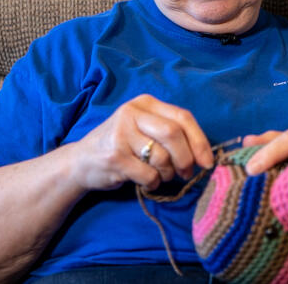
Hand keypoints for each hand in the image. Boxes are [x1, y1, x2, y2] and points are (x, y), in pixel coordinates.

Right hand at [68, 94, 212, 191]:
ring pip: (162, 157)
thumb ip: (171, 133)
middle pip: (173, 134)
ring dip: (168, 174)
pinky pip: (149, 175)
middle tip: (186, 173)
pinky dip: (153, 183)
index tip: (207, 162)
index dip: (200, 141)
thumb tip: (204, 156)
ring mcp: (121, 134)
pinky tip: (144, 181)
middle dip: (186, 158)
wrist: (81, 162)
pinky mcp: (114, 156)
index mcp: (145, 103)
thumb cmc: (122, 146)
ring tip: (159, 175)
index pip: (182, 117)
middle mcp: (131, 113)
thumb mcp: (144, 129)